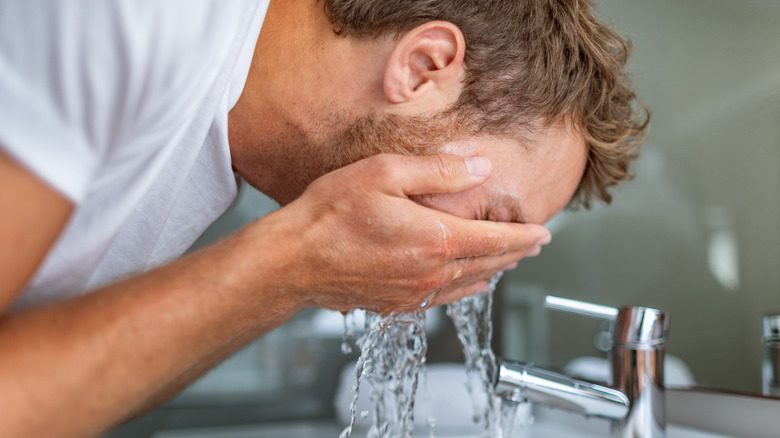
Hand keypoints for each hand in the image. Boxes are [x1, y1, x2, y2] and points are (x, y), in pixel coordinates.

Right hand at [258, 154, 550, 313]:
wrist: (293, 260)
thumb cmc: (331, 214)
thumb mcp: (385, 174)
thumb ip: (439, 171)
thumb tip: (481, 168)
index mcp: (435, 240)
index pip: (497, 241)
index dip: (524, 236)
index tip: (544, 232)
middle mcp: (431, 273)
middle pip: (488, 265)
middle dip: (515, 254)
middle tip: (533, 245)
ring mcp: (413, 294)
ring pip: (469, 285)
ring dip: (493, 272)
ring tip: (507, 262)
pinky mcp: (395, 305)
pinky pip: (443, 298)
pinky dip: (465, 288)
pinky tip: (468, 284)